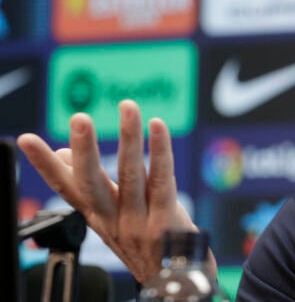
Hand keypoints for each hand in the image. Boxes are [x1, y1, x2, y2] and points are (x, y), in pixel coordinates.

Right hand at [16, 99, 216, 282]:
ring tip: (127, 107)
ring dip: (129, 137)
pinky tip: (157, 126)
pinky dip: (160, 151)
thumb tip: (63, 154)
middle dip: (84, 148)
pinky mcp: (165, 220)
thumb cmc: (145, 239)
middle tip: (78, 118)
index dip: (44, 165)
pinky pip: (162, 180)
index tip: (25, 139)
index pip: (65, 187)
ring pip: (131, 174)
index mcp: (96, 216)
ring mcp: (138, 222)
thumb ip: (91, 186)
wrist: (175, 281)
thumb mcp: (112, 216)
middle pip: (92, 182)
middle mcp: (112, 220)